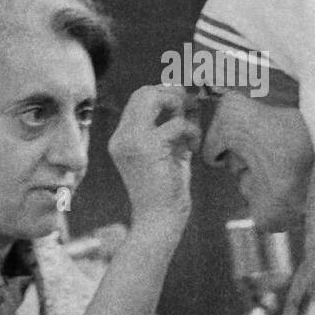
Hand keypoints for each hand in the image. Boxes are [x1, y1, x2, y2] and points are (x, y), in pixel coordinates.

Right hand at [108, 85, 199, 229]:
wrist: (159, 222)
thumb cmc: (167, 192)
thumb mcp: (172, 152)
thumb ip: (176, 128)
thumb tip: (190, 101)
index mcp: (123, 138)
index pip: (138, 99)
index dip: (164, 94)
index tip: (185, 103)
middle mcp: (121, 137)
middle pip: (143, 92)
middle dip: (171, 93)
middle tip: (191, 107)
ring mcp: (130, 141)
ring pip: (153, 97)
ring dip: (179, 106)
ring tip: (190, 130)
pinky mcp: (146, 148)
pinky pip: (176, 123)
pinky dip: (190, 130)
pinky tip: (193, 145)